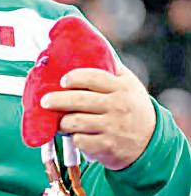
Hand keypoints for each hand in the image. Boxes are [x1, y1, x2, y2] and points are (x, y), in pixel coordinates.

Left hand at [40, 63, 155, 169]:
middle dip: (57, 100)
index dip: (74, 77)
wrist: (151, 140)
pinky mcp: (107, 146)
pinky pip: (80, 141)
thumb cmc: (133, 107)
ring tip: (58, 120)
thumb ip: (111, 69)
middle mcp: (117, 106)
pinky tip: (74, 135)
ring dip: (62, 122)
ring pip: (76, 122)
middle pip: (79, 100)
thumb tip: (88, 49)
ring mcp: (112, 127)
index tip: (62, 80)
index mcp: (122, 88)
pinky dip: (74, 138)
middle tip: (44, 101)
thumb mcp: (129, 84)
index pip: (93, 77)